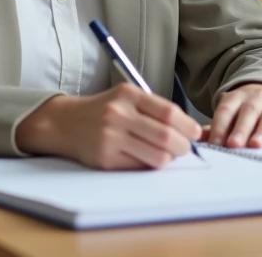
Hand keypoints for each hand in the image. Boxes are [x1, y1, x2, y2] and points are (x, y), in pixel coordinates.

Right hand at [15, 84, 202, 169]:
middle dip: (183, 146)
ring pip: (156, 156)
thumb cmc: (104, 110)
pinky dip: (150, 164)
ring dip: (169, 158)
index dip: (187, 125)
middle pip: (165, 136)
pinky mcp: (105, 158)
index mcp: (128, 95)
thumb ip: (154, 109)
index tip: (196, 132)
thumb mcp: (126, 97)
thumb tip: (188, 129)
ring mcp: (111, 137)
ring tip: (168, 154)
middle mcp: (119, 114)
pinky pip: (139, 166)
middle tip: (185, 148)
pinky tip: (147, 158)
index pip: (168, 111)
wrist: (66, 123)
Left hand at [206, 83, 261, 148]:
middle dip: (242, 129)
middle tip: (235, 145)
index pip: (226, 110)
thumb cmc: (245, 109)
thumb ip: (217, 127)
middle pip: (249, 112)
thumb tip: (197, 139)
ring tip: (259, 145)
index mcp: (237, 98)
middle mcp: (257, 98)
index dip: (219, 126)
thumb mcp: (230, 112)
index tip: (215, 143)